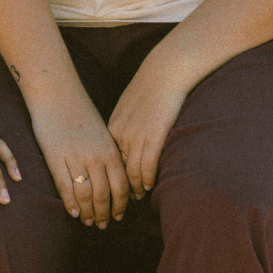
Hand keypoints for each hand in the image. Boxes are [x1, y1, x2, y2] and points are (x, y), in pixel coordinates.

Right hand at [28, 88, 128, 228]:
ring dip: (88, 213)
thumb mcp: (102, 132)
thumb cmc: (80, 112)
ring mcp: (75, 158)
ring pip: (85, 195)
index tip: (119, 216)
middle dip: (105, 213)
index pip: (121, 186)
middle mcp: (96, 157)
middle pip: (104, 195)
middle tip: (103, 225)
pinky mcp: (55, 158)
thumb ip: (108, 154)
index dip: (121, 205)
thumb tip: (114, 177)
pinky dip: (70, 203)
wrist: (57, 93)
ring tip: (88, 222)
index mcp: (110, 150)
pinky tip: (73, 213)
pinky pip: (65, 187)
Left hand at [108, 57, 189, 199]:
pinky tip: (149, 186)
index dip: (109, 177)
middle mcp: (121, 134)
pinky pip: (147, 166)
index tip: (111, 189)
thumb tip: (125, 141)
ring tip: (137, 198)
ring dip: (134, 188)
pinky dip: (146, 179)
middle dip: (117, 189)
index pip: (107, 161)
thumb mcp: (128, 106)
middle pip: (116, 170)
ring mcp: (137, 136)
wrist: (165, 71)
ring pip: (131, 172)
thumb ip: (125, 125)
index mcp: (113, 127)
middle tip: (122, 201)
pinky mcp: (153, 137)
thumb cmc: (150, 87)